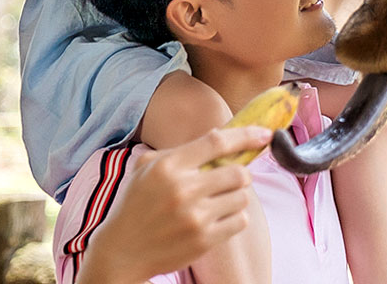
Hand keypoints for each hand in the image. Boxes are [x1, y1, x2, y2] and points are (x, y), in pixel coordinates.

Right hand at [77, 125, 271, 283]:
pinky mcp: (203, 240)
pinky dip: (234, 219)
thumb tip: (220, 135)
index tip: (265, 134)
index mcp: (168, 166)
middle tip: (228, 180)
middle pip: (239, 173)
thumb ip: (181, 151)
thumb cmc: (136, 204)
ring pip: (241, 197)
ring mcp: (194, 217)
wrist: (121, 252)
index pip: (217, 142)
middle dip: (239, 175)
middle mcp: (183, 189)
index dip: (246, 135)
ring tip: (217, 202)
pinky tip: (216, 219)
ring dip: (235, 198)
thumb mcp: (146, 168)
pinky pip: (240, 221)